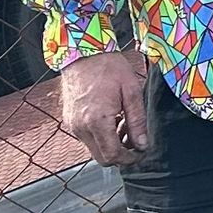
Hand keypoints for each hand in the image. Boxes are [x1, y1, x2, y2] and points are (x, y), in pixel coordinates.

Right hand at [58, 48, 150, 165]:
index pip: (112, 156)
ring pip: (94, 148)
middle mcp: (81, 127)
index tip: (141, 152)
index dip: (129, 159)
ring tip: (124, 123)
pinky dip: (101, 135)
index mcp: (97, 121)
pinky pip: (87, 138)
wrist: (83, 53)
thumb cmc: (109, 67)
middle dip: (121, 154)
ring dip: (111, 144)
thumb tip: (143, 144)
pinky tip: (112, 118)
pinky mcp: (69, 120)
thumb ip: (137, 121)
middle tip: (135, 139)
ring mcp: (73, 125)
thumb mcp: (132, 91)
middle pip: (101, 157)